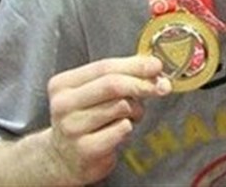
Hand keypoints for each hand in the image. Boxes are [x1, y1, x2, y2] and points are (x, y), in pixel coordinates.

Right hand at [45, 55, 171, 184]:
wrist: (64, 159)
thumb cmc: (86, 119)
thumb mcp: (95, 92)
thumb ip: (122, 75)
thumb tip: (154, 67)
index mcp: (62, 84)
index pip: (104, 67)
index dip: (135, 65)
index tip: (157, 65)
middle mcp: (63, 105)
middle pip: (113, 84)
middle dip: (142, 83)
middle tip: (163, 86)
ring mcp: (72, 128)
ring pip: (121, 106)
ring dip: (136, 109)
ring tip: (129, 116)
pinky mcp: (85, 149)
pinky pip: (122, 129)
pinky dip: (128, 127)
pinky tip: (119, 132)